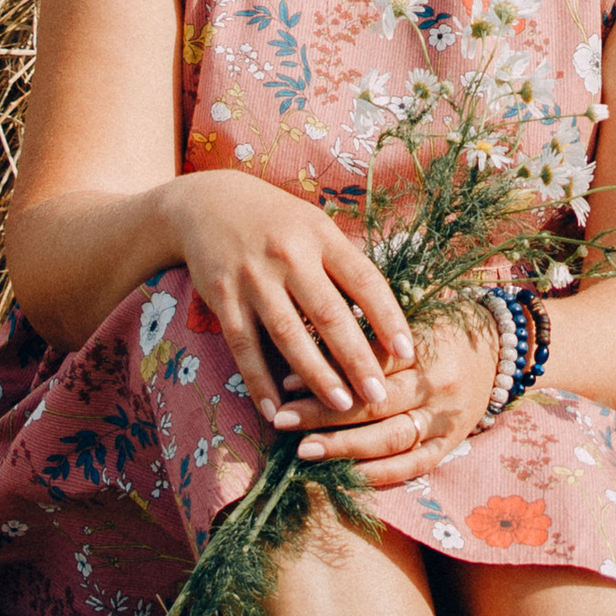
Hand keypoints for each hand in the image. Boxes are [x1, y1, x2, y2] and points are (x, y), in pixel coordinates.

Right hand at [166, 170, 414, 421]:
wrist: (207, 204)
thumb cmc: (277, 222)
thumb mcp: (315, 227)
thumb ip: (344, 264)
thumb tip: (386, 314)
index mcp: (321, 236)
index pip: (364, 280)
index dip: (388, 317)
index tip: (407, 353)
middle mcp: (289, 255)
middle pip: (330, 313)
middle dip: (357, 359)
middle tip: (379, 396)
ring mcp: (253, 277)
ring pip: (289, 334)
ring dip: (316, 376)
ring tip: (342, 407)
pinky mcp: (222, 297)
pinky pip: (244, 346)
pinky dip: (259, 381)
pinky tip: (275, 411)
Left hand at [273, 313, 497, 491]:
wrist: (501, 350)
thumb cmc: (443, 329)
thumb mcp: (411, 319)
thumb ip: (369, 337)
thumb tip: (309, 351)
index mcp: (426, 347)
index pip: (368, 364)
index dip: (326, 373)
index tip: (285, 381)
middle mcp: (438, 387)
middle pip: (373, 405)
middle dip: (323, 414)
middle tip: (282, 420)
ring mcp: (446, 420)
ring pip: (389, 440)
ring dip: (343, 448)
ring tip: (304, 451)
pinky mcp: (450, 445)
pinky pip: (412, 467)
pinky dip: (378, 475)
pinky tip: (344, 476)